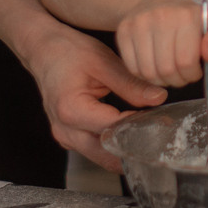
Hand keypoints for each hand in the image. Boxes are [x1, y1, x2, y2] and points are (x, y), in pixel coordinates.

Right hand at [27, 23, 167, 171]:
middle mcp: (65, 130)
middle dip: (134, 146)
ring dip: (124, 148)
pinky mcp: (70, 138)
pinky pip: (95, 149)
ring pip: (101, 156)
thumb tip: (159, 98)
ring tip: (148, 131)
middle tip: (160, 134)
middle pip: (106, 154)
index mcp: (71, 110)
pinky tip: (131, 131)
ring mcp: (65, 137)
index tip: (162, 121)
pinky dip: (114, 144)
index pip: (113, 129)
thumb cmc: (70, 52)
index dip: (139, 127)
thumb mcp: (104, 62)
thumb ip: (131, 84)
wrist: (45, 51)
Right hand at [115, 0, 207, 86]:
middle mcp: (160, 17)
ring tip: (169, 73)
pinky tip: (154, 67)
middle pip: (167, 69)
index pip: (186, 61)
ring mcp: (138, 24)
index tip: (194, 72)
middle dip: (178, 80)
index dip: (192, 74)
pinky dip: (144, 75)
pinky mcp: (123, 32)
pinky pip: (133, 68)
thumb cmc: (186, 17)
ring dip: (161, 81)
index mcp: (186, 16)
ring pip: (148, 72)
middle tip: (182, 76)